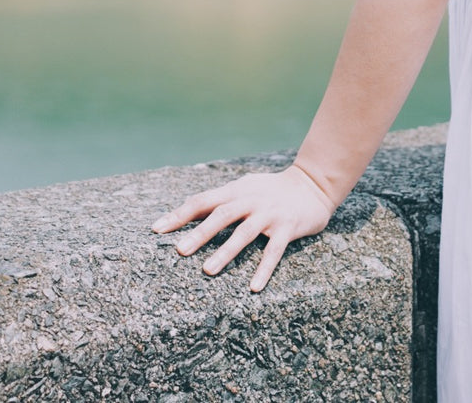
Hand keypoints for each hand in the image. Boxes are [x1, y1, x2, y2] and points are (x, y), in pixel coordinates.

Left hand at [151, 164, 337, 291]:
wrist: (313, 184)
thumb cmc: (272, 190)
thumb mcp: (245, 188)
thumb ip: (221, 200)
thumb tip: (188, 212)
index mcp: (236, 191)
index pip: (202, 201)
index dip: (179, 214)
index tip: (157, 229)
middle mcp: (250, 200)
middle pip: (222, 215)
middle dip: (200, 233)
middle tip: (180, 250)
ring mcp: (270, 214)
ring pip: (245, 233)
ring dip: (226, 251)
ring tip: (208, 270)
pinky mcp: (288, 227)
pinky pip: (274, 250)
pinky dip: (264, 268)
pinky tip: (254, 287)